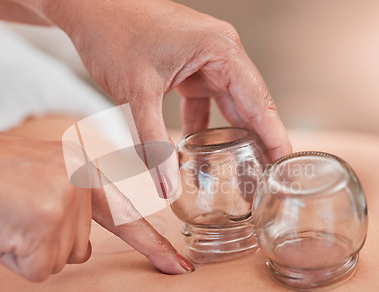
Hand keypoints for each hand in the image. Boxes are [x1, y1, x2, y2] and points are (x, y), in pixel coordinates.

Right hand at [0, 128, 192, 281]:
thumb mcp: (39, 178)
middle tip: (13, 212)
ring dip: (26, 249)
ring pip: (56, 260)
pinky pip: (35, 269)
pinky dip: (12, 259)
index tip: (180, 267)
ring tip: (3, 215)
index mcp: (82, 166)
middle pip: (79, 248)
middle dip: (44, 243)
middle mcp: (81, 180)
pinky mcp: (45, 224)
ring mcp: (66, 201)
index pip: (126, 214)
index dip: (154, 246)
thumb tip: (85, 250)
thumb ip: (71, 206)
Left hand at [37, 0, 291, 197]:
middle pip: (249, 105)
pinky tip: (197, 150)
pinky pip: (204, 101)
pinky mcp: (188, 66)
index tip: (288, 167)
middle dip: (256, 143)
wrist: (90, 8)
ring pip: (227, 104)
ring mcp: (205, 59)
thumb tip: (165, 187)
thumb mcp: (136, 94)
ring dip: (230, 137)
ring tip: (241, 172)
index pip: (260, 101)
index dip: (276, 137)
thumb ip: (152, 143)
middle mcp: (220, 53)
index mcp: (221, 51)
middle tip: (265, 180)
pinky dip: (202, 126)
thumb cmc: (114, 34)